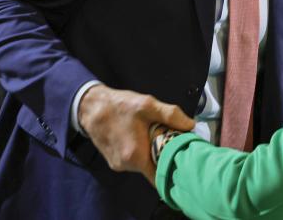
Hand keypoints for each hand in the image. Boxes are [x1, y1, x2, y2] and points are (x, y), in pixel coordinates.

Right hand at [78, 85, 193, 175]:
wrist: (91, 108)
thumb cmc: (119, 106)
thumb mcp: (147, 105)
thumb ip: (171, 115)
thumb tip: (191, 125)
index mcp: (136, 156)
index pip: (160, 176)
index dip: (173, 168)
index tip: (183, 158)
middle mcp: (126, 166)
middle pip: (152, 168)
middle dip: (162, 157)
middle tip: (170, 141)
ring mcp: (118, 165)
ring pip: (142, 164)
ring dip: (149, 152)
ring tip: (153, 136)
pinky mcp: (113, 161)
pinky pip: (132, 161)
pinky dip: (139, 152)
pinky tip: (139, 137)